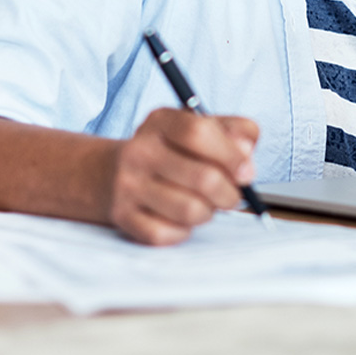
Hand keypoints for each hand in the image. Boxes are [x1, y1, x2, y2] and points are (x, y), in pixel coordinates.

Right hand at [108, 108, 259, 244]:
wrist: (108, 172)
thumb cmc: (169, 150)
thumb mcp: (198, 126)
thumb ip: (233, 130)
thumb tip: (247, 151)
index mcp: (161, 121)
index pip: (199, 132)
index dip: (231, 155)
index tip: (247, 173)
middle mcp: (139, 150)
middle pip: (203, 177)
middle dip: (230, 193)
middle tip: (233, 195)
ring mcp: (127, 184)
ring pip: (190, 210)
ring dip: (209, 213)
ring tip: (207, 205)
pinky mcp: (122, 216)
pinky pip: (168, 233)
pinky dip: (184, 230)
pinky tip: (181, 219)